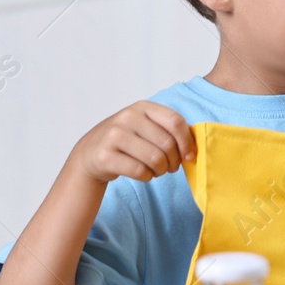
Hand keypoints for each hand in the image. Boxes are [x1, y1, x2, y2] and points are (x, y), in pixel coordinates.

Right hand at [70, 101, 193, 185]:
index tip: (189, 155)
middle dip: (174, 161)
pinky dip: (147, 177)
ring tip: (157, 170)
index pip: (175, 121)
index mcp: (142, 107)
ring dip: (161, 170)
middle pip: (167, 144)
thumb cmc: (128, 141)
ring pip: (155, 159)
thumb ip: (169, 131)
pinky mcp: (105, 156)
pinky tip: (144, 174)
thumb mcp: (146, 126)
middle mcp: (127, 117)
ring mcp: (113, 136)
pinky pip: (140, 171)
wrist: (91, 153)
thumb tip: (192, 151)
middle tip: (170, 167)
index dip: (187, 141)